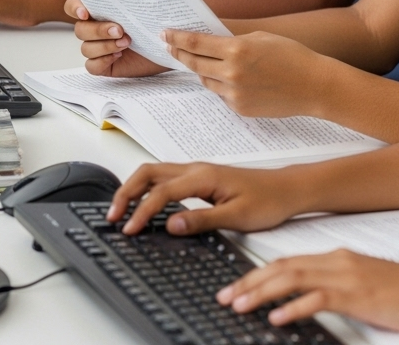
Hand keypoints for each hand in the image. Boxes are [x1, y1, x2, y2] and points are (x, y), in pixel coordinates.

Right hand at [67, 0, 168, 76]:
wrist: (169, 45)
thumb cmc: (158, 20)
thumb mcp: (151, 2)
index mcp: (100, 8)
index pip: (74, 5)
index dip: (75, 8)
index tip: (85, 12)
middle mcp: (95, 27)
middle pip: (80, 29)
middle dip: (98, 30)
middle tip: (120, 30)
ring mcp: (98, 46)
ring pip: (86, 48)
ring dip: (104, 46)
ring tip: (126, 43)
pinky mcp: (104, 64)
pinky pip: (91, 66)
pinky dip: (102, 62)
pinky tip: (118, 56)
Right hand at [108, 161, 300, 234]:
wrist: (286, 189)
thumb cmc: (268, 200)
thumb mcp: (237, 216)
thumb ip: (202, 220)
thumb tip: (171, 225)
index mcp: (204, 176)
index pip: (162, 193)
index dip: (142, 211)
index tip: (129, 229)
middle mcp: (197, 169)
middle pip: (149, 172)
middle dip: (126, 191)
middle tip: (112, 215)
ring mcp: (197, 171)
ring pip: (155, 172)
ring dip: (134, 188)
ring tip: (120, 210)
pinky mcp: (200, 178)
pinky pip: (165, 177)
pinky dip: (147, 188)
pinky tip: (144, 203)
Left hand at [162, 29, 327, 117]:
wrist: (313, 85)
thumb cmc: (291, 55)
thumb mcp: (261, 37)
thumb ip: (233, 40)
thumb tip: (209, 41)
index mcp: (237, 50)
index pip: (196, 43)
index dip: (177, 37)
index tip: (165, 33)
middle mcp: (232, 73)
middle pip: (194, 63)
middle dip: (179, 53)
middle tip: (169, 46)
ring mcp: (235, 94)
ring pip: (206, 80)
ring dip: (201, 70)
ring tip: (199, 61)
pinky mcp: (240, 108)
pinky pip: (221, 94)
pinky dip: (221, 85)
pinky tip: (228, 78)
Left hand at [217, 250, 398, 332]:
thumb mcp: (364, 285)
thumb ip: (335, 287)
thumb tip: (305, 299)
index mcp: (337, 258)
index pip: (288, 262)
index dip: (258, 273)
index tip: (236, 286)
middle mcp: (338, 261)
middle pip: (283, 267)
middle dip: (250, 281)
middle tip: (226, 296)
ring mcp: (348, 276)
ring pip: (294, 278)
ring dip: (263, 292)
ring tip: (240, 305)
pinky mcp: (359, 295)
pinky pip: (319, 299)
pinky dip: (294, 307)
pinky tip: (278, 318)